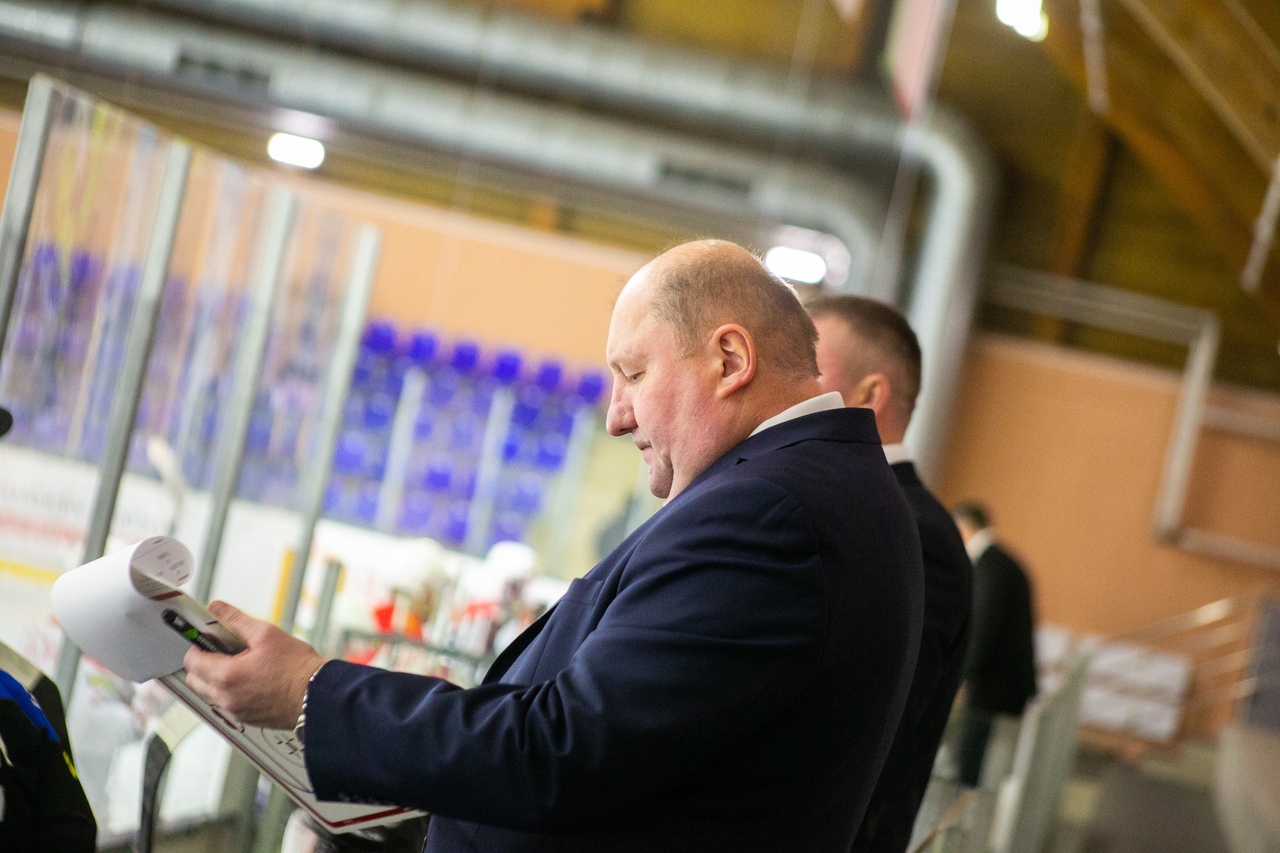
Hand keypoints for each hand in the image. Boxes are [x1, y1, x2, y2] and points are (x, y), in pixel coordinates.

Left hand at [182, 601, 326, 729]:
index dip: (197, 645)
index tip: (209, 638)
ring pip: (210, 692)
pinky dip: (232, 689)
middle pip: (195, 680)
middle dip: (203, 663)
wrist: (317, 695)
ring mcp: (236, 710)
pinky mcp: (247, 718)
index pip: (191, 661)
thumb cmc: (296, 667)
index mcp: (227, 676)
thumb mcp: (266, 634)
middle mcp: (226, 697)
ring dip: (217, 677)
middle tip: (224, 650)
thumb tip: (217, 608)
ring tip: (243, 663)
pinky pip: (227, 702)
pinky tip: (253, 677)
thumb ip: (236, 619)